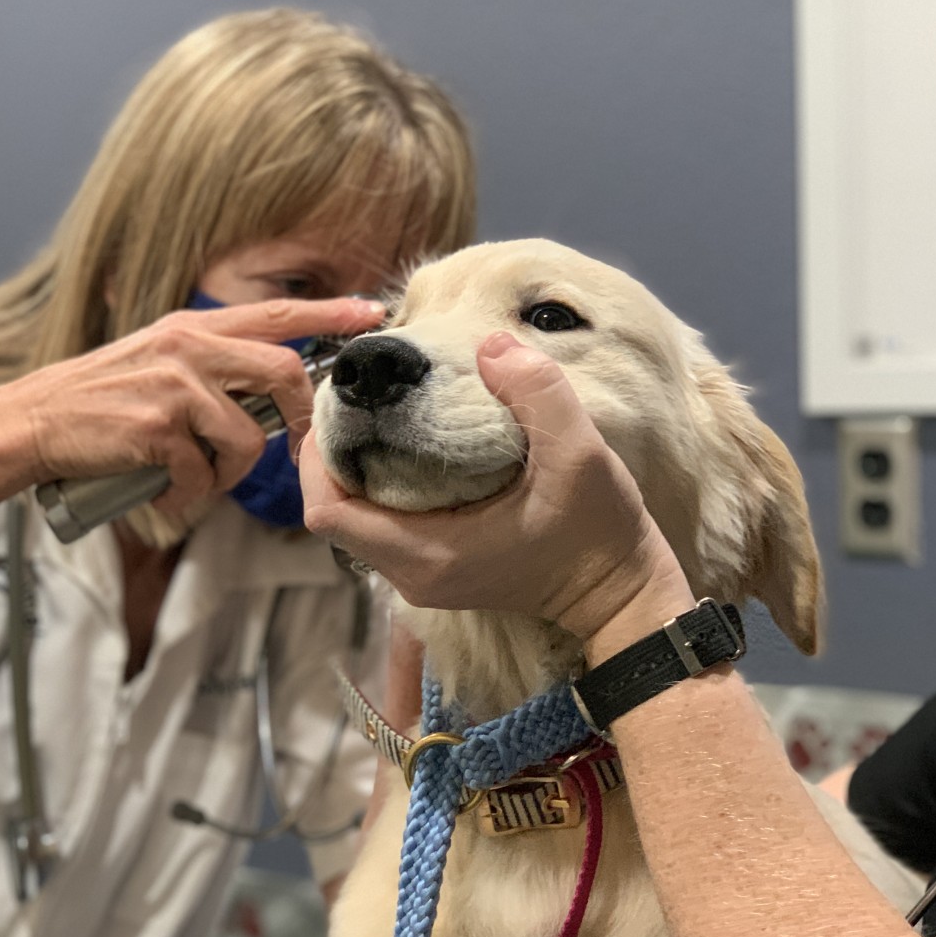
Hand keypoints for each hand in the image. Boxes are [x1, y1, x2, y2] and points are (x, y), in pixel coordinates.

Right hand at [0, 297, 382, 523]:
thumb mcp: (155, 363)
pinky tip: (164, 495)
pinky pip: (203, 474)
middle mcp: (189, 348)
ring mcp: (174, 385)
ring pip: (247, 438)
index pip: (275, 313)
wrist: (30, 424)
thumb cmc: (97, 405)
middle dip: (298, 418)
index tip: (369, 314)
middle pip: (283, 372)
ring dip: (229, 475)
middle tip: (291, 449)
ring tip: (196, 482)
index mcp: (192, 329)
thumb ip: (207, 368)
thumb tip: (266, 401)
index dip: (328, 314)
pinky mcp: (158, 427)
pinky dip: (189, 497)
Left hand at [300, 333, 691, 644]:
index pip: (327, 512)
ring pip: (353, 521)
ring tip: (376, 416)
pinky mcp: (435, 571)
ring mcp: (421, 578)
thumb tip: (491, 344)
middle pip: (332, 513)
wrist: (618, 592)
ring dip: (353, 471)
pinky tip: (404, 447)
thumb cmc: (599, 531)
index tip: (340, 406)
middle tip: (356, 400)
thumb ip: (537, 392)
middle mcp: (411, 575)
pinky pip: (378, 528)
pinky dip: (377, 488)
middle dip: (331, 455)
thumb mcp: (580, 453)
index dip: (317, 457)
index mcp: (428, 554)